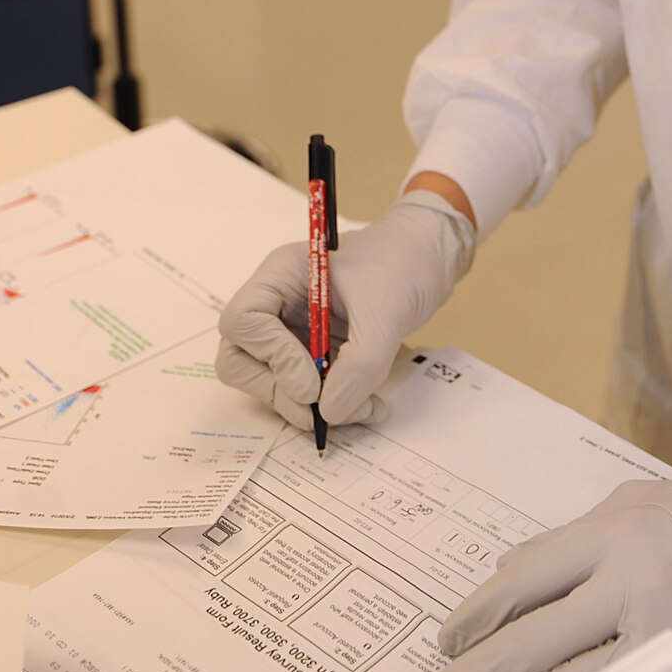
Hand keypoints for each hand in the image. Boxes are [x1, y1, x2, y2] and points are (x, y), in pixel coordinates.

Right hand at [215, 193, 473, 430]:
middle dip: (282, 393)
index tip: (312, 381)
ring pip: (272, 384)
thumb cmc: (403, 262)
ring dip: (313, 408)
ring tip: (364, 409)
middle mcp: (278, 304)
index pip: (244, 321)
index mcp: (282, 275)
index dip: (271, 357)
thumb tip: (328, 412)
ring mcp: (292, 330)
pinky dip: (335, 406)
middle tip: (326, 409)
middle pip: (242, 360)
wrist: (429, 258)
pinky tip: (370, 406)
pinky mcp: (313, 353)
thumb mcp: (386, 310)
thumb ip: (360, 363)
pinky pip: (306, 391)